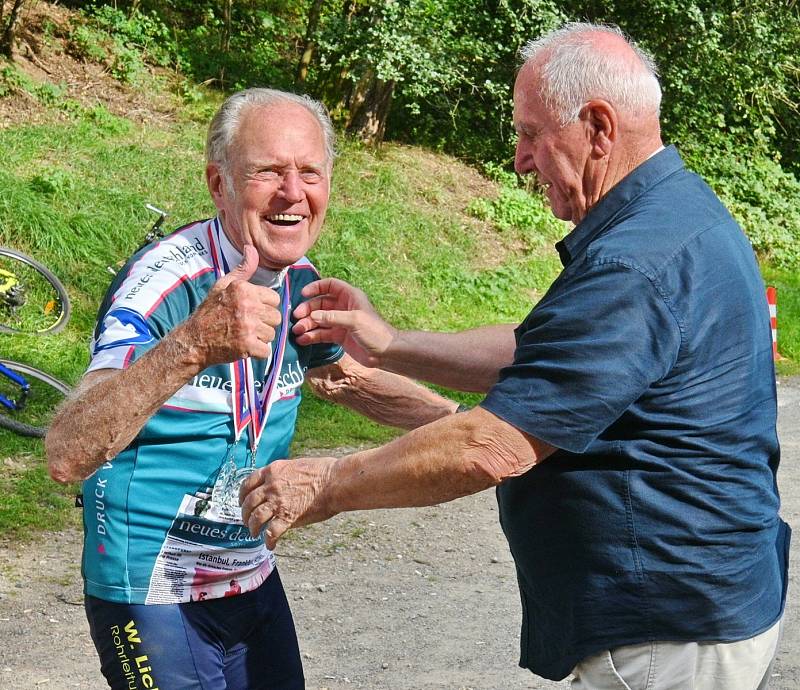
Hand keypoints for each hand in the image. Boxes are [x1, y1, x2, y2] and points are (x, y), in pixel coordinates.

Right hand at [181, 245, 280, 364]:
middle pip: (276, 317)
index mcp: (244, 290)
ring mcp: (248, 327)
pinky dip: (257, 352)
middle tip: (246, 325)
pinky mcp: (247, 346)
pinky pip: (266, 351)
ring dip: (260, 338)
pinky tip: (244, 347)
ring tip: (243, 335)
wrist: (194, 339)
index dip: (265, 307)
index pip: (275, 299)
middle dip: (264, 323)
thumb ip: (243, 269)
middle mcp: (247, 306)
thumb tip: (252, 248)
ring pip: (271, 334)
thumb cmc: (210, 311)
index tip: (251, 311)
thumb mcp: (223, 285)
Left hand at [239, 456, 337, 548]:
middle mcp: (272, 486)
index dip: (242, 494)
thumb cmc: (323, 471)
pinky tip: (271, 545)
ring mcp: (278, 502)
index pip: (248, 483)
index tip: (242, 502)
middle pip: (249, 502)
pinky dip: (269, 541)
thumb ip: (284, 475)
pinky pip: (271, 532)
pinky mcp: (287, 517)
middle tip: (247, 521)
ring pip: (256, 518)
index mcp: (273, 471)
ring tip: (255, 533)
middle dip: (245, 514)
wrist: (335, 481)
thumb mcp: (297, 465)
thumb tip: (281, 483)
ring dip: (253, 528)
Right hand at [292, 277, 396, 366]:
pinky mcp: (338, 336)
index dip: (316, 287)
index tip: (303, 294)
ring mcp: (340, 322)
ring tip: (297, 331)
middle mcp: (343, 307)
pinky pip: (322, 334)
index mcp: (350, 297)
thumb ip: (332, 316)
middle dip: (307, 310)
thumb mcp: (354, 320)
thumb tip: (312, 315)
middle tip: (296, 317)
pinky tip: (302, 340)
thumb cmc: (374, 331)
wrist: (385, 353)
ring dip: (307, 324)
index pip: (330, 285)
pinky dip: (312, 336)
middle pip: (320, 304)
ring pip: (319, 320)